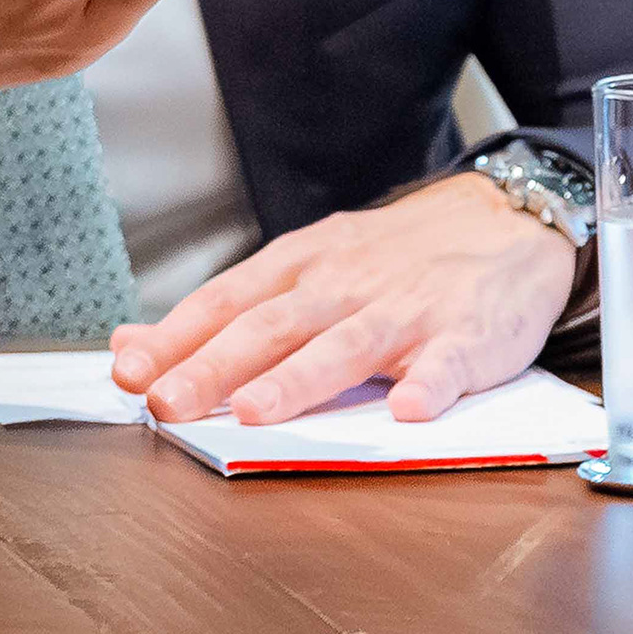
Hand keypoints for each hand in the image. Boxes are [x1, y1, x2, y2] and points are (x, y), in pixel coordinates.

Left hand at [107, 174, 578, 425]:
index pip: (224, 303)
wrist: (504, 219)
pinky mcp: (468, 334)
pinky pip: (448, 361)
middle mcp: (344, 284)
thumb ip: (226, 311)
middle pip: (271, 326)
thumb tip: (134, 342)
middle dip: (214, 367)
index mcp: (300, 267)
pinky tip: (408, 410)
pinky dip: (429, 383)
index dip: (174, 339)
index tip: (128, 373)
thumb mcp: (305, 266)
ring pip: (344, 346)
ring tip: (255, 414)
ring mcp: (406, 309)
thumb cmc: (394, 258)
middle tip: (168, 405)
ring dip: (298, 380)